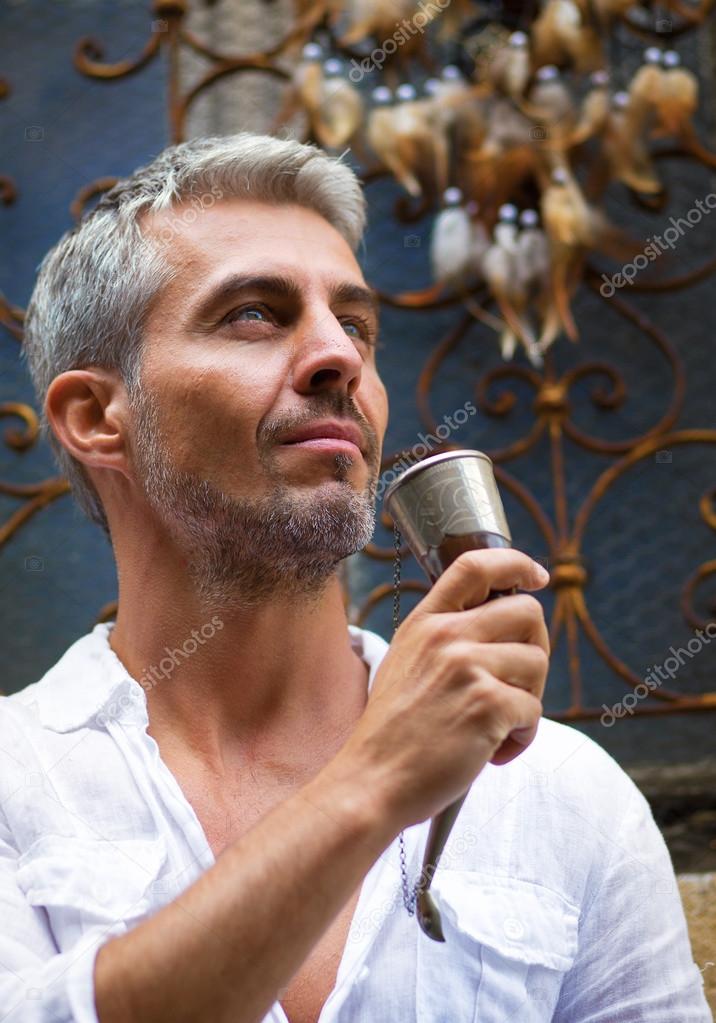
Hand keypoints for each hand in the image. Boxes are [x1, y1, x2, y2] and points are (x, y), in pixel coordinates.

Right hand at [335, 548, 549, 829]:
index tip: (536, 577)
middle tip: (517, 685)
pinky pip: (534, 710)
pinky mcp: (487, 704)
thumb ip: (446, 638)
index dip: (516, 563)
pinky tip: (493, 752)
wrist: (372, 780)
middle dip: (535, 649)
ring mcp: (467, 667)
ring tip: (496, 727)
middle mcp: (446, 636)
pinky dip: (522, 737)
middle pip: (527, 612)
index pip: (475, 565)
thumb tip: (502, 624)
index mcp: (426, 622)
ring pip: (538, 663)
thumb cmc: (394, 733)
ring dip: (529, 700)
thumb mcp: (406, 663)